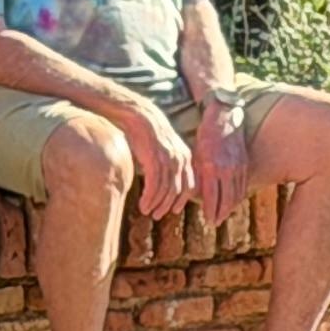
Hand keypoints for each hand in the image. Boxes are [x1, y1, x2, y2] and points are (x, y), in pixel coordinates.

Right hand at [121, 100, 195, 221]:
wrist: (139, 115)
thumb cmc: (149, 133)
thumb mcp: (164, 150)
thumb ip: (169, 165)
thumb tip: (166, 183)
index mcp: (187, 157)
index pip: (190, 185)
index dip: (182, 200)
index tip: (174, 210)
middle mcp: (181, 160)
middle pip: (179, 191)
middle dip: (168, 206)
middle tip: (157, 215)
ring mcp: (169, 160)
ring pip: (166, 191)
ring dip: (157, 205)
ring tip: (147, 211)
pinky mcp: (155, 160)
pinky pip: (155, 186)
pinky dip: (149, 199)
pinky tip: (143, 205)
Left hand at [192, 95, 250, 215]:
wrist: (223, 118)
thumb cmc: (204, 136)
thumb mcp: (196, 155)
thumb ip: (198, 176)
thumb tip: (195, 195)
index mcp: (211, 168)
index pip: (213, 197)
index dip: (211, 211)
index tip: (209, 221)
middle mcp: (226, 169)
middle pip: (227, 200)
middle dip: (221, 213)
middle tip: (215, 222)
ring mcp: (238, 167)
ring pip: (237, 194)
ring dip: (231, 207)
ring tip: (224, 215)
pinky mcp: (245, 163)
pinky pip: (243, 185)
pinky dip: (239, 196)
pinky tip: (234, 201)